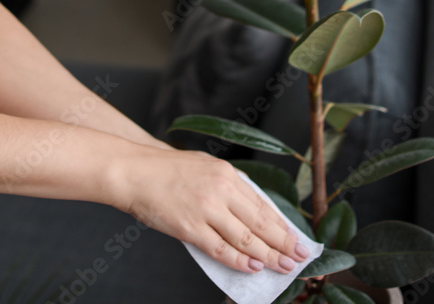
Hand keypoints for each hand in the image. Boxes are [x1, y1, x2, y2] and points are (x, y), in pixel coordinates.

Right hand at [107, 146, 309, 273]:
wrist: (134, 171)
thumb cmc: (166, 170)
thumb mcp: (204, 166)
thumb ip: (227, 184)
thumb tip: (249, 207)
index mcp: (226, 173)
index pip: (262, 204)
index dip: (282, 225)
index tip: (296, 238)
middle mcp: (221, 190)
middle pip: (260, 223)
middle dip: (283, 243)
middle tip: (299, 257)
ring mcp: (206, 209)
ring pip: (246, 239)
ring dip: (268, 256)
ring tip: (283, 267)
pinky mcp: (191, 228)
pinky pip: (222, 250)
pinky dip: (240, 261)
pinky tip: (253, 268)